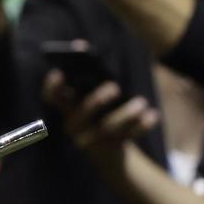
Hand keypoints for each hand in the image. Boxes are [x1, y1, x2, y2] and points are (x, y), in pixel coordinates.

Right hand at [42, 69, 157, 165]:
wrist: (108, 152)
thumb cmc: (100, 115)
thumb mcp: (93, 101)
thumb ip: (92, 82)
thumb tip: (89, 52)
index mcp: (67, 110)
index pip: (52, 98)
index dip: (51, 87)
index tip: (58, 73)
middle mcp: (73, 126)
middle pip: (80, 115)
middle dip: (96, 100)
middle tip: (115, 88)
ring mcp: (89, 140)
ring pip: (106, 128)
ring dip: (126, 113)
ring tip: (141, 102)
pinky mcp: (108, 150)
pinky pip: (125, 137)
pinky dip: (141, 126)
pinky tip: (152, 115)